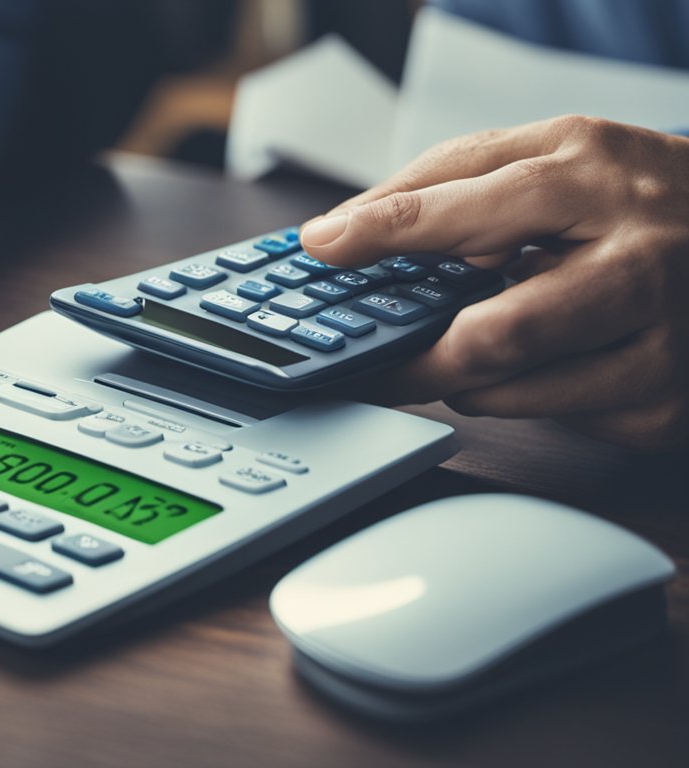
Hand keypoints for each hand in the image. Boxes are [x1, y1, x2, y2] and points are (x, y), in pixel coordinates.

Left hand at [299, 115, 688, 450]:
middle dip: (415, 358)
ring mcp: (661, 341)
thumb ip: (446, 179)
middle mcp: (636, 261)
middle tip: (373, 363)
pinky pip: (557, 420)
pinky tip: (544, 363)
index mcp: (593, 178)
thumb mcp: (552, 152)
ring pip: (515, 391)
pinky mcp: (666, 404)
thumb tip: (341, 229)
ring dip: (466, 379)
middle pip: (496, 334)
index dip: (385, 232)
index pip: (468, 210)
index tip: (322, 248)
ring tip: (472, 347)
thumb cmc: (633, 194)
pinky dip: (525, 397)